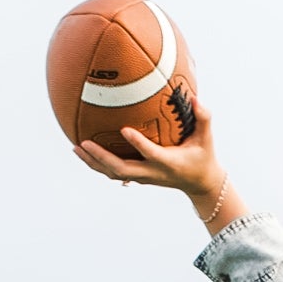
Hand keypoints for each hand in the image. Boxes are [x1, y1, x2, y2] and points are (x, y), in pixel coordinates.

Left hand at [73, 100, 242, 229]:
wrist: (200, 184)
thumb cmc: (203, 157)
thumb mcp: (207, 139)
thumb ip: (203, 118)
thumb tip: (194, 97)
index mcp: (169, 163)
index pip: (151, 154)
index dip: (138, 143)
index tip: (124, 129)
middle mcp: (153, 172)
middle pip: (122, 169)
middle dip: (101, 157)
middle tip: (84, 142)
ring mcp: (144, 177)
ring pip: (114, 173)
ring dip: (94, 162)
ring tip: (76, 148)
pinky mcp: (139, 177)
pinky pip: (114, 173)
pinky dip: (98, 164)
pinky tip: (84, 153)